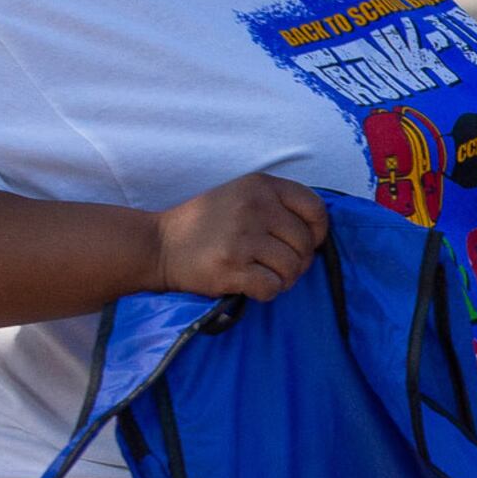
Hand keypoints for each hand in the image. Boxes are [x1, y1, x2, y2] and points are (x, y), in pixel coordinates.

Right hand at [148, 174, 328, 302]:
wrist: (158, 245)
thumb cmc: (205, 224)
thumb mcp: (241, 195)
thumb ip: (278, 205)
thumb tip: (317, 236)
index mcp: (260, 185)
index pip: (315, 209)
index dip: (317, 232)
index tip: (303, 243)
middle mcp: (254, 206)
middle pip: (306, 244)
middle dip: (298, 261)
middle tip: (276, 265)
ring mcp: (242, 237)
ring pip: (293, 268)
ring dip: (283, 279)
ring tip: (262, 274)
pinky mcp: (232, 266)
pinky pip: (273, 287)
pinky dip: (266, 292)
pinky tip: (250, 284)